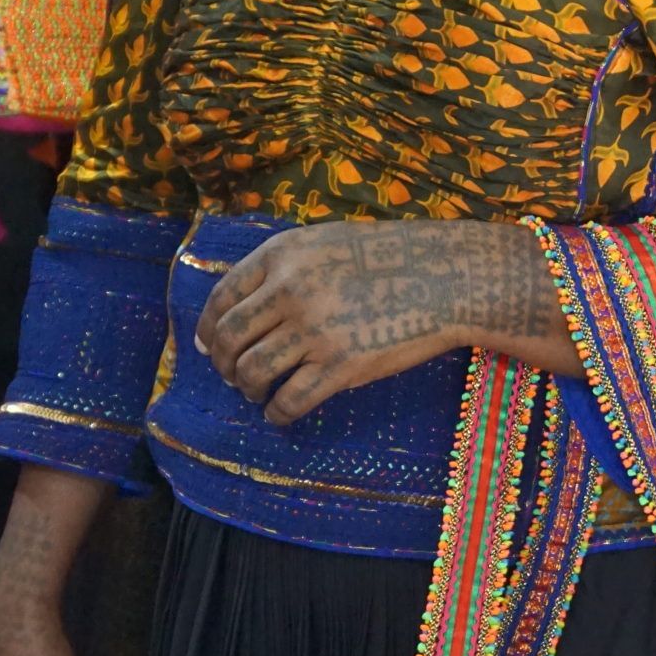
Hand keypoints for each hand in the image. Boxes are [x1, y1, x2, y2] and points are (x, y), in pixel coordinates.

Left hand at [196, 218, 581, 424]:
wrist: (446, 278)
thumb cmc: (387, 258)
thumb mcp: (326, 243)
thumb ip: (282, 268)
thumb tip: (239, 308)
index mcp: (282, 255)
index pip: (221, 297)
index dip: (209, 328)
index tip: (211, 346)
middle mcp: (290, 290)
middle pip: (230, 339)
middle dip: (223, 364)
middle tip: (233, 375)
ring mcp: (315, 330)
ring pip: (252, 372)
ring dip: (247, 389)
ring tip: (258, 392)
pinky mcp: (341, 366)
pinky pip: (289, 401)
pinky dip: (276, 412)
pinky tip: (281, 411)